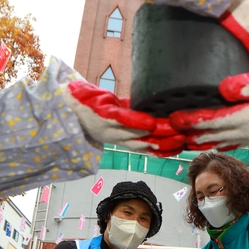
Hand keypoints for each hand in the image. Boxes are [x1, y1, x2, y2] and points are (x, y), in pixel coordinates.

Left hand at [63, 80, 185, 155]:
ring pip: (136, 133)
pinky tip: (149, 122)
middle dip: (167, 142)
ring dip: (157, 133)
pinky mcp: (100, 112)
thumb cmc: (88, 103)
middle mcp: (115, 135)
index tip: (183, 146)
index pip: (146, 145)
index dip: (165, 148)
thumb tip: (153, 111)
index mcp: (120, 136)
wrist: (61, 100)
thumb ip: (132, 113)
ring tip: (175, 130)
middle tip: (187, 139)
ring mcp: (107, 125)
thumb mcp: (114, 111)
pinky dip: (135, 121)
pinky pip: (120, 119)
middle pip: (145, 142)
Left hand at [169, 69, 248, 149]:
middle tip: (174, 135)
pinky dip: (225, 143)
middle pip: (218, 133)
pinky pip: (239, 141)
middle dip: (195, 133)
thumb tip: (224, 89)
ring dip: (208, 141)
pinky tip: (221, 145)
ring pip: (227, 140)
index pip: (217, 119)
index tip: (176, 120)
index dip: (195, 120)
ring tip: (190, 143)